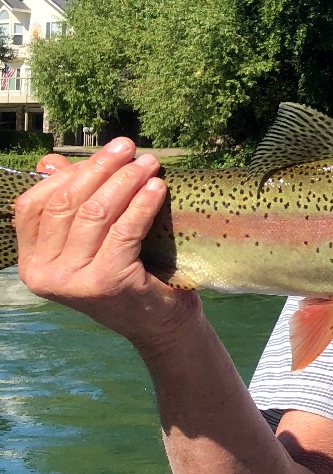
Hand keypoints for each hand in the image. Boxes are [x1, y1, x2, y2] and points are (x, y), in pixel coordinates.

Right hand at [13, 138, 200, 345]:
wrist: (160, 324)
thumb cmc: (127, 276)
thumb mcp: (91, 240)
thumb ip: (70, 205)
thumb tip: (51, 162)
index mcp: (32, 262)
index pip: (34, 204)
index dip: (70, 173)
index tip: (105, 153)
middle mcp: (44, 274)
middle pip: (67, 203)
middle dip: (100, 169)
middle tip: (129, 148)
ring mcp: (73, 281)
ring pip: (95, 213)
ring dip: (125, 181)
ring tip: (149, 163)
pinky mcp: (106, 283)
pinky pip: (124, 230)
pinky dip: (142, 204)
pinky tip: (158, 188)